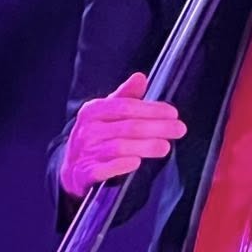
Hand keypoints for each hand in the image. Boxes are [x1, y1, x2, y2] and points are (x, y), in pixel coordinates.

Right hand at [59, 72, 187, 198]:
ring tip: (165, 146)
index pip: (125, 107)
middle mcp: (88, 130)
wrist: (72, 167)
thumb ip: (125, 97)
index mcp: (93, 110)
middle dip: (156, 127)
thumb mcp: (106, 114)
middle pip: (126, 127)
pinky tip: (136, 163)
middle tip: (179, 129)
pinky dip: (120, 166)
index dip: (151, 109)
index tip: (172, 113)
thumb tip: (141, 77)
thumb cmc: (95, 136)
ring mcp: (86, 152)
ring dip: (144, 147)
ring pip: (118, 147)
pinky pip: (104, 170)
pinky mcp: (86, 173)